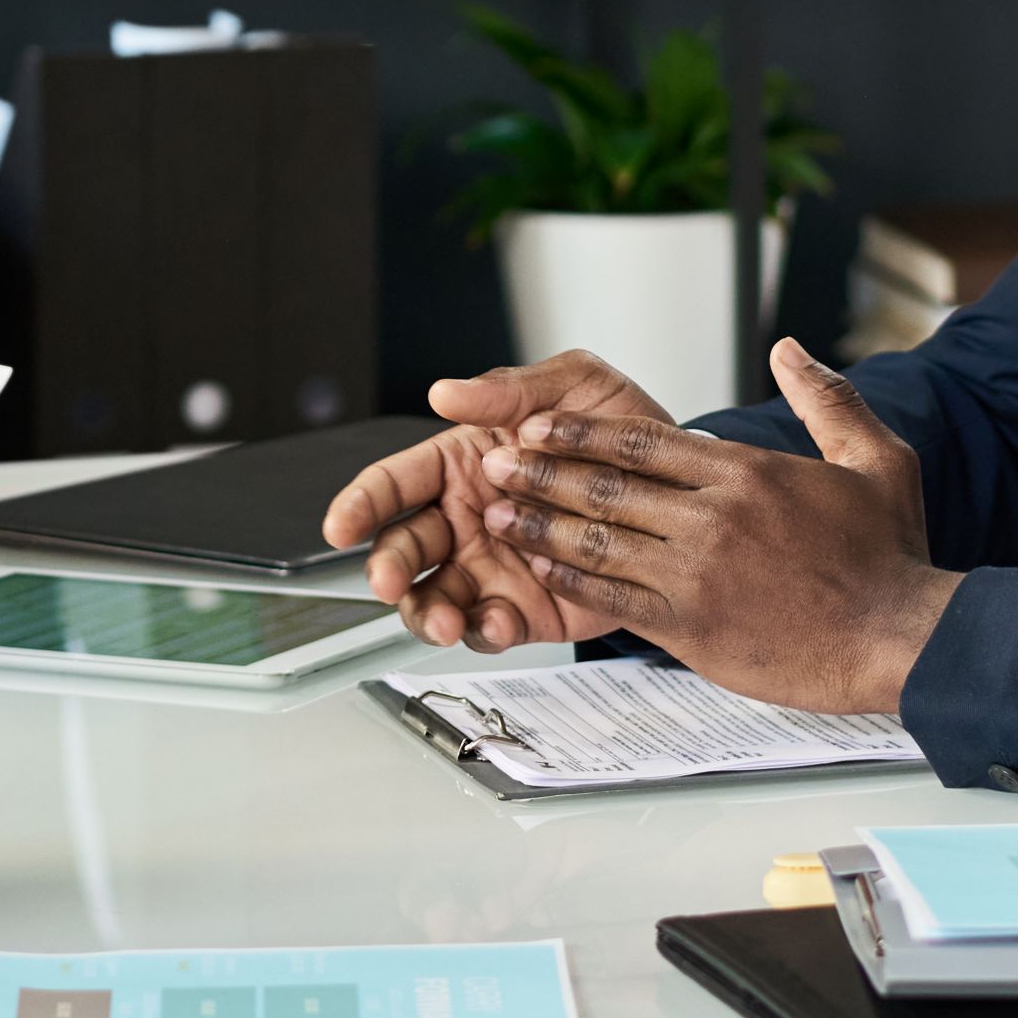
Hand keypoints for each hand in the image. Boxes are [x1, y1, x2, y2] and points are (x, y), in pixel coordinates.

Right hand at [323, 352, 675, 649]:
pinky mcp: (526, 608)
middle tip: (387, 580)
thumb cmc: (617, 431)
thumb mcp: (572, 387)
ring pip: (432, 599)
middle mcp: (464, 519)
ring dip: (428, 614)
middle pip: (401, 548)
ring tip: (446, 621)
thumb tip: (446, 391)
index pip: (394, 482)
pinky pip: (490, 627)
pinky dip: (487, 629)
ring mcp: (490, 567)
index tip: (340, 525)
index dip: (360, 503)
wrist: (677, 487)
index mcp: (459, 464)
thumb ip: (509, 391)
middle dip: (387, 567)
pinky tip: (500, 620)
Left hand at [468, 337, 958, 712]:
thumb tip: (788, 349)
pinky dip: (571, 583)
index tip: (536, 423)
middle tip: (493, 461)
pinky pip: (615, 599)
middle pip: (608, 486)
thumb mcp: (876, 458)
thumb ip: (826, 398)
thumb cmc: (889, 557)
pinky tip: (539, 574)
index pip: (642, 439)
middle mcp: (713, 518)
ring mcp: (698, 574)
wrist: (902, 638)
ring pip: (599, 542)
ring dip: (540, 525)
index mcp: (746, 473)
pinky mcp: (693, 628)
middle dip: (542, 472)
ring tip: (495, 514)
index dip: (580, 431)